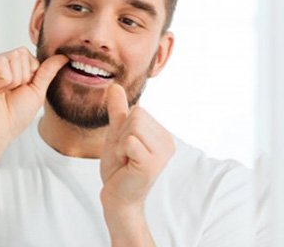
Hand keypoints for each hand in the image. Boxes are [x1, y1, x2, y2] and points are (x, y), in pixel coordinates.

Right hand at [0, 47, 68, 143]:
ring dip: (14, 80)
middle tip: (9, 93)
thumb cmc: (14, 115)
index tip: (18, 91)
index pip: (27, 54)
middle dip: (22, 76)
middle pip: (21, 53)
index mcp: (6, 67)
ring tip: (1, 93)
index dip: (30, 74)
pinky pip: (2, 63)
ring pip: (13, 57)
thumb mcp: (36, 90)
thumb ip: (47, 71)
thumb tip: (64, 56)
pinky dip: (4, 81)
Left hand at [99, 84, 174, 210]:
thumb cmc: (118, 168)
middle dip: (122, 134)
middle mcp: (168, 142)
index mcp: (162, 135)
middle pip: (137, 114)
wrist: (117, 197)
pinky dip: (120, 151)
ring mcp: (162, 154)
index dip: (124, 128)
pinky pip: (129, 141)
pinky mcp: (151, 164)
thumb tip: (114, 86)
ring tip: (126, 160)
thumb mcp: (117, 134)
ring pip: (133, 126)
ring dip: (120, 143)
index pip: (138, 110)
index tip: (126, 148)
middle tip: (125, 155)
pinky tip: (126, 166)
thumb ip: (118, 111)